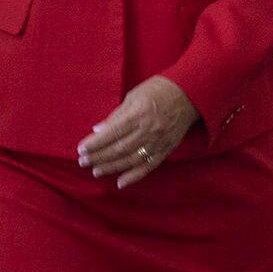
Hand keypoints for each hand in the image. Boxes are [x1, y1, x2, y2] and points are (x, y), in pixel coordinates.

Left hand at [77, 75, 198, 189]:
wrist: (191, 94)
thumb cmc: (159, 90)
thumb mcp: (134, 95)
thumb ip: (117, 114)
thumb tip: (98, 130)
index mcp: (139, 113)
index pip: (113, 132)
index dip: (95, 143)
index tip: (81, 149)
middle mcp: (149, 130)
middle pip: (120, 148)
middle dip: (99, 156)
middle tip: (83, 161)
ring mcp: (158, 141)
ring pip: (131, 160)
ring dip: (112, 167)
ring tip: (96, 171)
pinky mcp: (166, 149)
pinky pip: (149, 166)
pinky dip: (134, 176)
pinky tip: (120, 182)